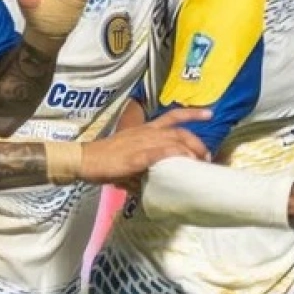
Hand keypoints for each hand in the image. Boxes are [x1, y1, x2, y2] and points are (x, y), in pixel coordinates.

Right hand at [80, 108, 210, 184]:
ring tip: (202, 161)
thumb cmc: (105, 160)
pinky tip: (185, 160)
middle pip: (179, 131)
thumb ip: (146, 165)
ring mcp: (141, 143)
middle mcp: (146, 132)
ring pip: (173, 140)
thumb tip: (158, 180)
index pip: (172, 116)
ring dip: (191, 149)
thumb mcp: (130, 158)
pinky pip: (160, 152)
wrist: (85, 160)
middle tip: (208, 155)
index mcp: (144, 129)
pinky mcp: (136, 156)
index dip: (192, 113)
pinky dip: (175, 154)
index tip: (209, 114)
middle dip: (197, 142)